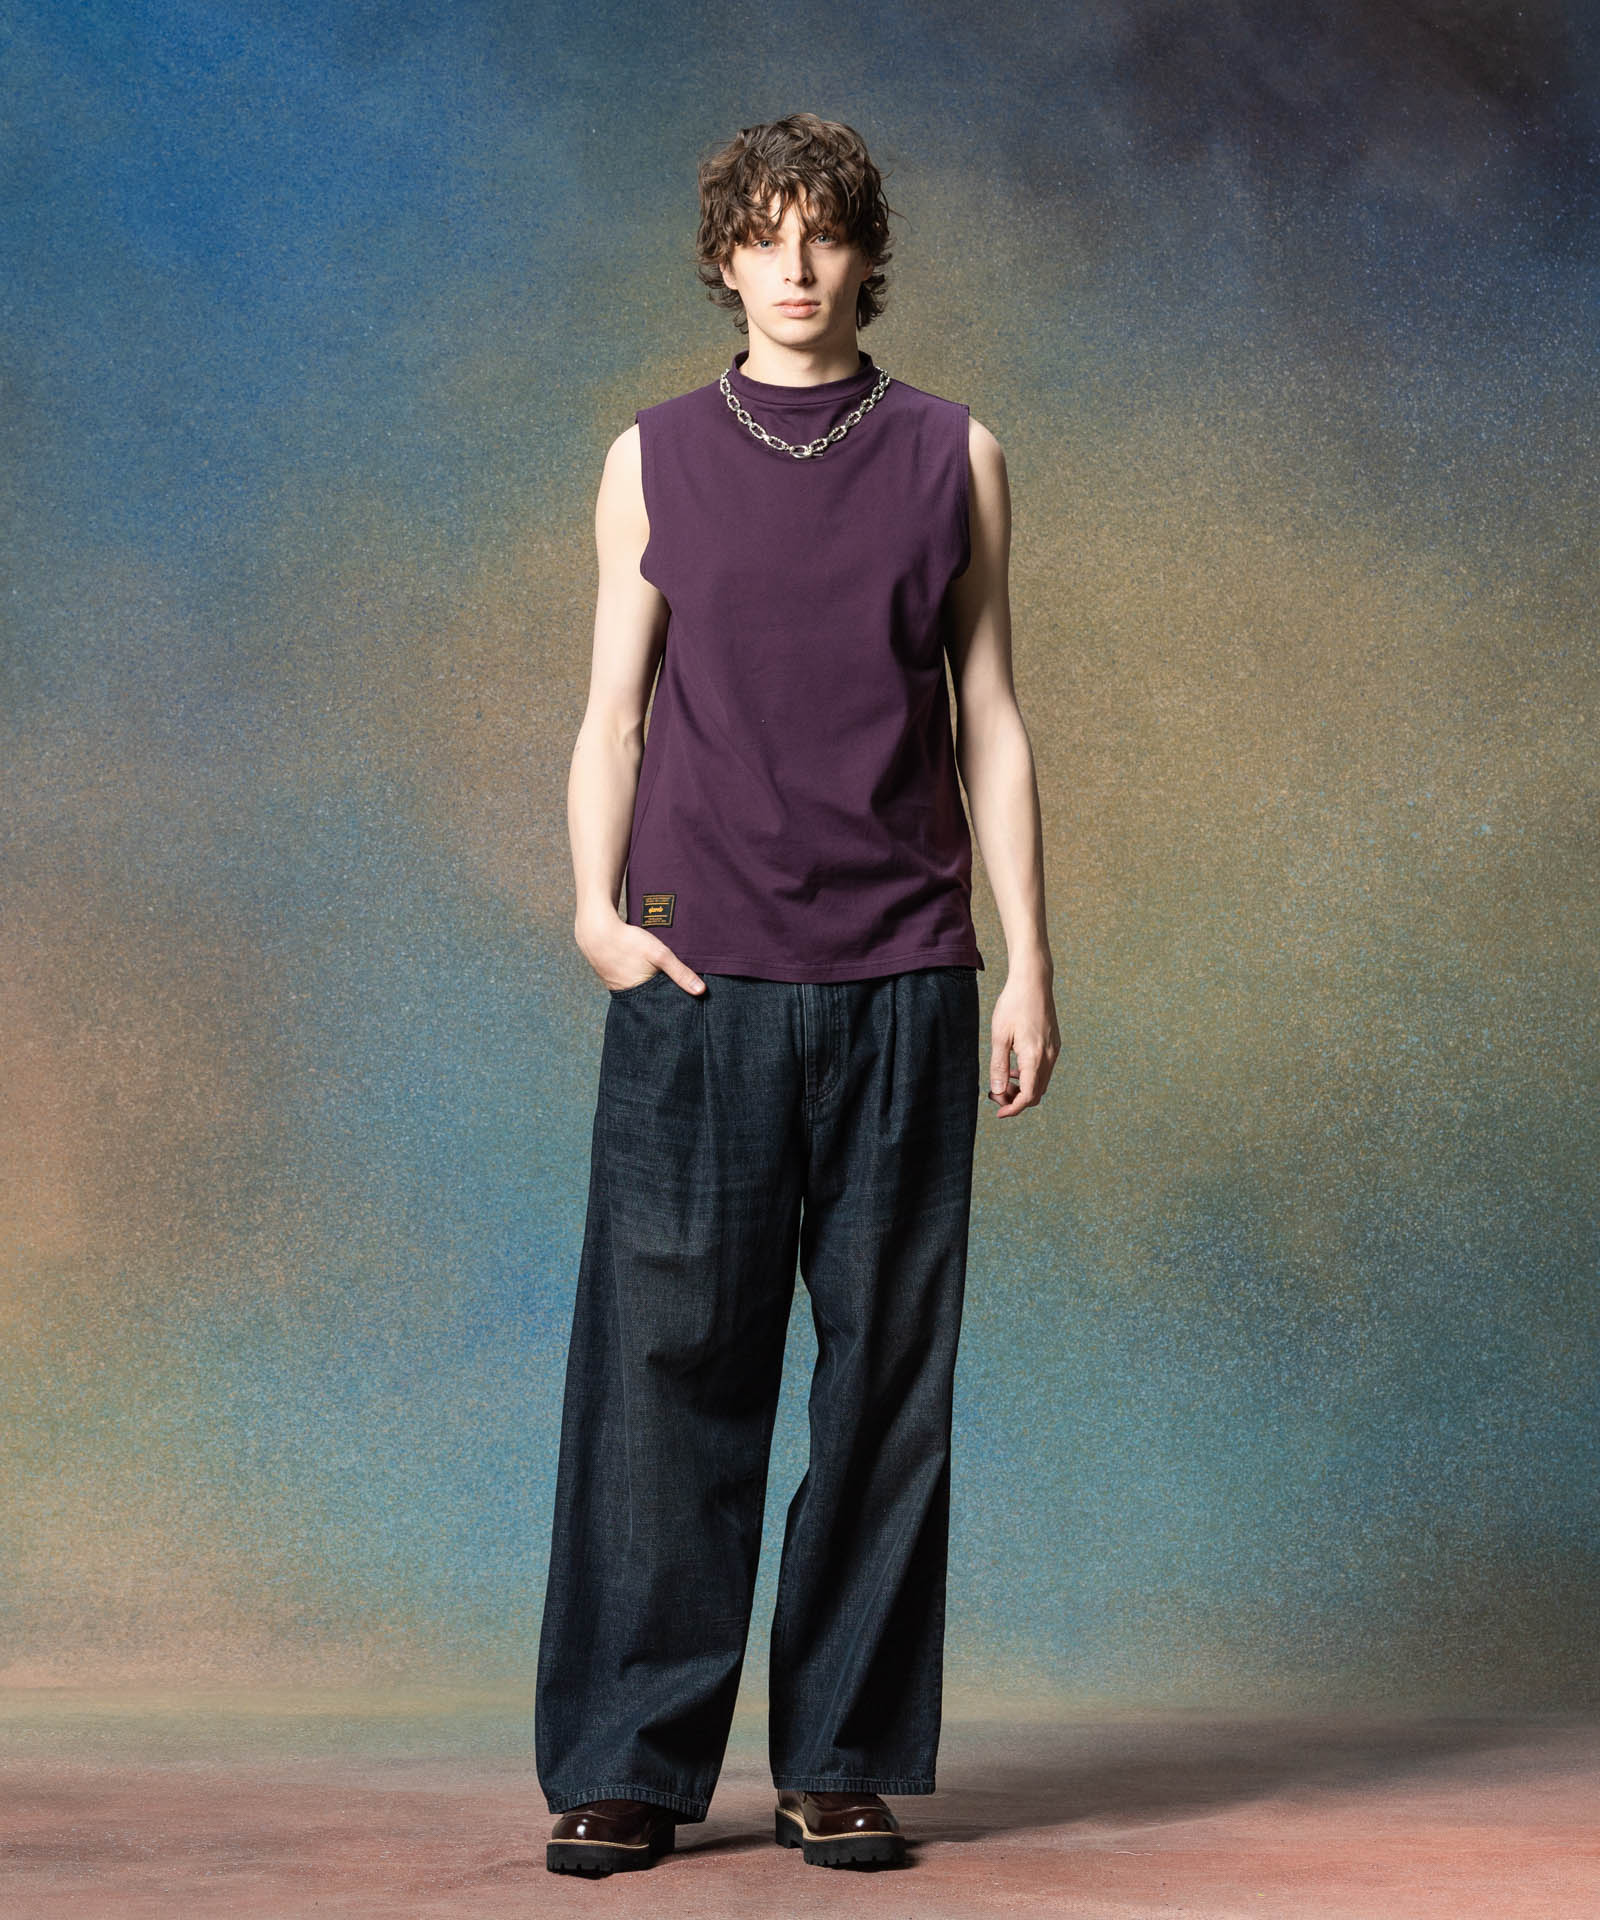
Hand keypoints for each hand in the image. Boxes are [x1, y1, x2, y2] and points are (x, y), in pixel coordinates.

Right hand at [577, 913, 705, 995]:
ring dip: (649, 984)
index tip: (685, 1003)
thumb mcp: (660, 954)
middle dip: (661, 995)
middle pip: (650, 999)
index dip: (672, 1004)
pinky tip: (641, 968)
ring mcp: (616, 986)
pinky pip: (629, 980)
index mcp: (639, 996)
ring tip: (658, 977)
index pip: (661, 1007)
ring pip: (639, 989)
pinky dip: (637, 976)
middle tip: (673, 989)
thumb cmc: (628, 942)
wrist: (596, 929)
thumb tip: (701, 991)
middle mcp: (626, 995)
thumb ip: (680, 972)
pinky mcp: (611, 976)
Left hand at [987, 969, 1058, 1116]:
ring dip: (1024, 1088)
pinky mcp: (1054, 1044)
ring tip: (1003, 1080)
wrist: (1033, 981)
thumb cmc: (1013, 1005)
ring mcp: (1055, 1050)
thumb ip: (999, 1066)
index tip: (998, 1112)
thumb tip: (998, 1092)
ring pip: (1041, 1082)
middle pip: (1037, 1093)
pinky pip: (1045, 1069)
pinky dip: (1030, 1076)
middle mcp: (1049, 1056)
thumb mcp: (999, 1036)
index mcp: (1035, 1057)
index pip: (1029, 1096)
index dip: (1013, 1109)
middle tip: (995, 1093)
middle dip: (1016, 1099)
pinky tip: (1015, 1066)